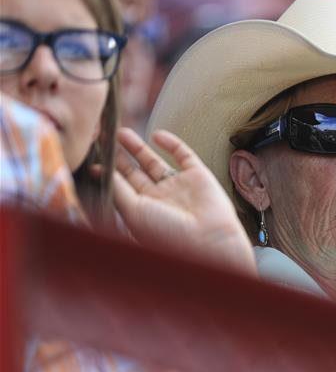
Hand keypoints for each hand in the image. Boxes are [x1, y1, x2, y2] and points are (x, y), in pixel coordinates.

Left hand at [112, 128, 255, 275]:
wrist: (208, 239)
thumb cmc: (167, 233)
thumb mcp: (133, 212)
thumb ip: (118, 189)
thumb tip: (99, 169)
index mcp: (142, 210)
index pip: (120, 186)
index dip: (107, 170)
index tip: (92, 154)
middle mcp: (159, 198)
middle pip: (134, 172)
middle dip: (119, 156)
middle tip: (102, 137)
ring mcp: (179, 186)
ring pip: (154, 162)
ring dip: (138, 147)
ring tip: (121, 132)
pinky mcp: (198, 176)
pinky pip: (183, 155)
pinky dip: (172, 144)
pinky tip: (157, 135)